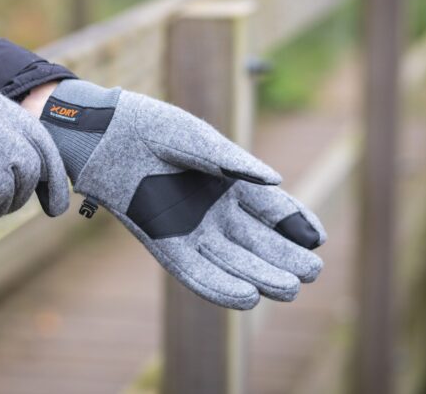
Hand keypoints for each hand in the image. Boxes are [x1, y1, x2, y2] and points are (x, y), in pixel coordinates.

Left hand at [40, 79, 325, 309]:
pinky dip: (219, 286)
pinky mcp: (164, 243)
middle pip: (259, 241)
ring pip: (232, 261)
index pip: (273, 209)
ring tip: (288, 289)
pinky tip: (247, 297)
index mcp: (230, 183)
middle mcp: (215, 211)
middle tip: (312, 272)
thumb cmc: (153, 127)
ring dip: (259, 276)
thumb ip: (233, 161)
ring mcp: (190, 229)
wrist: (107, 134)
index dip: (296, 224)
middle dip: (286, 257)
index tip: (317, 239)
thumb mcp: (197, 139)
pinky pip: (195, 272)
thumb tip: (276, 181)